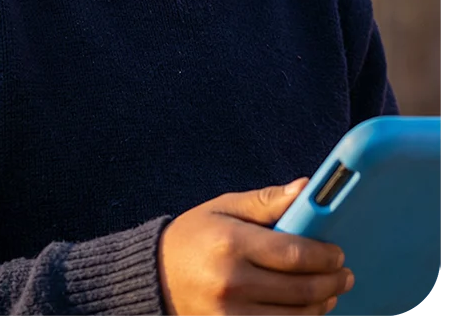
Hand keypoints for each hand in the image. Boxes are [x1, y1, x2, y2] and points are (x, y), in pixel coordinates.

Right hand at [158, 178, 354, 317]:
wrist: (155, 273)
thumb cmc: (194, 234)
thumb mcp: (226, 207)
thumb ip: (267, 201)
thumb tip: (306, 188)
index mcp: (233, 242)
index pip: (293, 252)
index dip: (324, 255)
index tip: (339, 252)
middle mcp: (233, 280)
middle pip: (299, 288)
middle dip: (331, 282)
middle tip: (345, 274)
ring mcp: (232, 311)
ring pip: (294, 315)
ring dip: (321, 305)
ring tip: (332, 291)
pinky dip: (299, 320)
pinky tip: (308, 308)